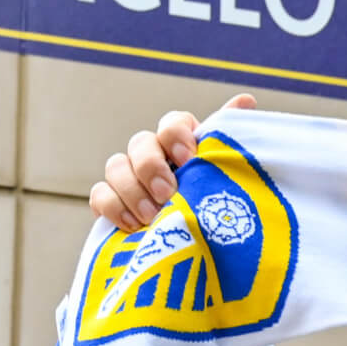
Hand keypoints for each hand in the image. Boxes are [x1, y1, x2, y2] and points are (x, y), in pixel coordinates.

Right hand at [88, 93, 255, 231]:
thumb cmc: (211, 205)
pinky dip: (113, 207)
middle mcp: (152, 153)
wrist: (193, 246)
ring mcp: (128, 176)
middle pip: (140, 142)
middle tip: (167, 193)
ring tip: (152, 216)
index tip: (188, 159)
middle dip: (151, 166)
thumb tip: (246, 99)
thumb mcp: (224, 175)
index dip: (176, 136)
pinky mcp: (111, 201)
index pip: (172, 123)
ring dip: (132, 190)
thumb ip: (228, 141)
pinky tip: (133, 225)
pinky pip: (100, 193)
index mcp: (182, 143)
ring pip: (115, 165)